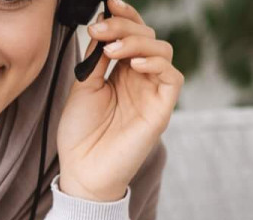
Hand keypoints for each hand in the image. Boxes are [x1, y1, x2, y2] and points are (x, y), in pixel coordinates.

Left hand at [56, 0, 182, 202]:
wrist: (82, 171)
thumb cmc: (80, 134)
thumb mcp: (83, 87)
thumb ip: (95, 58)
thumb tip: (101, 29)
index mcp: (121, 71)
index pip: (131, 34)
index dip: (123, 16)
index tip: (107, 3)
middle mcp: (140, 78)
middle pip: (146, 36)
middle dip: (124, 27)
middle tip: (100, 28)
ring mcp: (153, 92)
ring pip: (161, 50)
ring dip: (137, 42)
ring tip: (111, 50)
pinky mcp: (162, 108)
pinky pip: (172, 76)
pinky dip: (155, 63)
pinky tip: (133, 63)